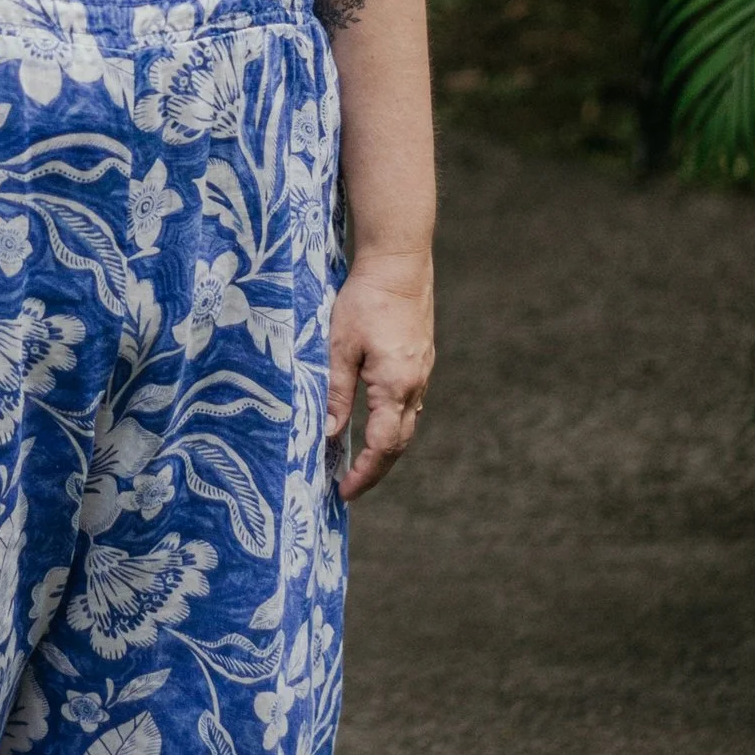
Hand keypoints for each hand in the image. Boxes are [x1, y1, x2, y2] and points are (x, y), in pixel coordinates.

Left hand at [325, 253, 432, 501]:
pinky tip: (375, 421)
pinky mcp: (421, 360)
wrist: (398, 263)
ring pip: (406, 423)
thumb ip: (337, 392)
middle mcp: (415, 384)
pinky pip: (410, 403)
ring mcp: (422, 372)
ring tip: (359, 460)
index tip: (344, 490)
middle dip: (376, 469)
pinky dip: (393, 422)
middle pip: (399, 442)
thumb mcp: (339, 346)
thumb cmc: (365, 300)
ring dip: (386, 447)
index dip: (364, 473)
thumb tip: (331, 434)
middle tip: (350, 485)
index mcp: (395, 385)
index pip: (383, 446)